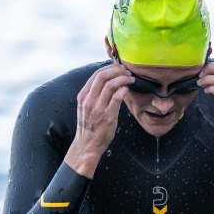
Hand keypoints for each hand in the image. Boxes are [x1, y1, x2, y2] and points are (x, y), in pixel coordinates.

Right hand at [64, 63, 133, 177]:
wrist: (87, 145)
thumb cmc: (89, 127)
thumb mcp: (86, 108)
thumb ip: (93, 95)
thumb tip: (107, 83)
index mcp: (83, 96)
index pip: (96, 75)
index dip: (109, 68)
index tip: (118, 68)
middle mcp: (89, 100)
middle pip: (103, 76)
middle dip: (117, 70)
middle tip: (126, 71)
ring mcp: (98, 108)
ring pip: (111, 84)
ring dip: (123, 78)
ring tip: (130, 79)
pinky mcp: (108, 116)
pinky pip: (118, 97)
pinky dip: (124, 89)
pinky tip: (128, 89)